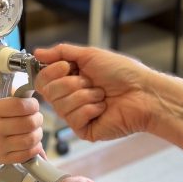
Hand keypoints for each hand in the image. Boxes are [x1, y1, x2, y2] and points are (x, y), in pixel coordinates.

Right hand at [0, 87, 44, 164]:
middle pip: (29, 123)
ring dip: (38, 133)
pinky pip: (26, 155)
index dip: (33, 104)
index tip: (33, 104)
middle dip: (38, 118)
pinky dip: (35, 149)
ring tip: (35, 129)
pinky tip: (33, 142)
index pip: (21, 106)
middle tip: (36, 116)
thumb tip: (31, 94)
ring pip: (30, 140)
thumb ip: (7, 92)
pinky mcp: (0, 159)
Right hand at [34, 43, 153, 141]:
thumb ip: (61, 52)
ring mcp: (76, 115)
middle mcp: (70, 97)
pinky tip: (103, 108)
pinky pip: (74, 118)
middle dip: (72, 84)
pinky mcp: (84, 130)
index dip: (51, 72)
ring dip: (85, 95)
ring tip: (102, 95)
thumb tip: (38, 53)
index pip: (42, 79)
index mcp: (70, 79)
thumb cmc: (123, 73)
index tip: (67, 67)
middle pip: (48, 92)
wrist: (144, 92)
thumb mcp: (90, 55)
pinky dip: (91, 109)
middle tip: (91, 82)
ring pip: (61, 106)